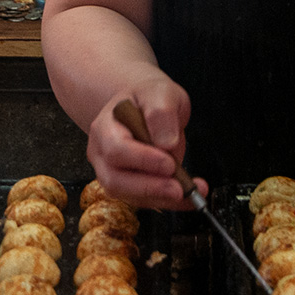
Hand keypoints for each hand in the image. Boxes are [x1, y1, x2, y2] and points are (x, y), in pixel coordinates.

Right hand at [86, 78, 206, 208]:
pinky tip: (190, 196)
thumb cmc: (149, 98)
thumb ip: (161, 112)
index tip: (169, 163)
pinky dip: (169, 202)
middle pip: (115, 180)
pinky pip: (145, 201)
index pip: (116, 149)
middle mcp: (102, 154)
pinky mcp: (129, 188)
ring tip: (192, 192)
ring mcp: (112, 173)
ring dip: (162, 198)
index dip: (142, 160)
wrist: (144, 107)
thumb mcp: (160, 92)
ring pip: (129, 196)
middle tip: (180, 189)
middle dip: (150, 188)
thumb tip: (166, 143)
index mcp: (105, 127)